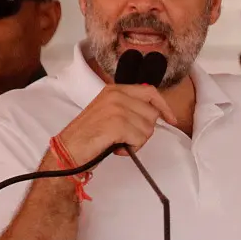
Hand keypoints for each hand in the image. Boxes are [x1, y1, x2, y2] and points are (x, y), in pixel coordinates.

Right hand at [55, 84, 177, 165]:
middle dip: (144, 130)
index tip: (171, 119)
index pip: (150, 92)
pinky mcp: (117, 125)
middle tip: (126, 137)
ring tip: (118, 142)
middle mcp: (116, 95)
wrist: (69, 149)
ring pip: (148, 129)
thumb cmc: (88, 135)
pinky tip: (116, 148)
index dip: (164, 107)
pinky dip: (132, 148)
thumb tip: (154, 113)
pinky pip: (140, 139)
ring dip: (137, 141)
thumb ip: (129, 107)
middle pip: (152, 114)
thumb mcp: (109, 111)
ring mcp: (117, 109)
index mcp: (115, 90)